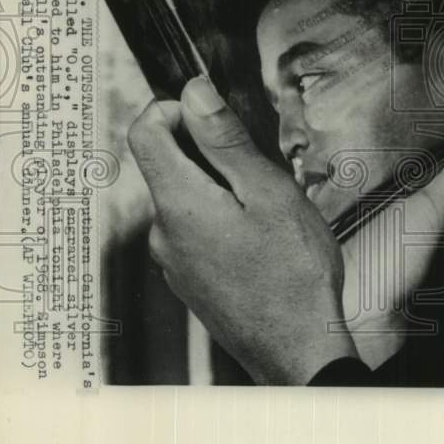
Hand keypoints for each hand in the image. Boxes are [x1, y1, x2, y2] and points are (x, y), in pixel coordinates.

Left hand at [127, 76, 443, 382]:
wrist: (298, 350)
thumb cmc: (293, 274)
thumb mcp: (268, 192)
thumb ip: (225, 141)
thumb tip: (193, 94)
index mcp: (178, 203)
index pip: (145, 131)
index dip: (177, 108)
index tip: (217, 115)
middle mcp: (164, 232)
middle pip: (169, 164)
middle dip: (214, 153)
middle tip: (265, 171)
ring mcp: (174, 261)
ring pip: (188, 198)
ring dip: (223, 189)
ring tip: (271, 213)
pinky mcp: (190, 280)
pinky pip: (197, 231)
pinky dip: (224, 220)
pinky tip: (263, 242)